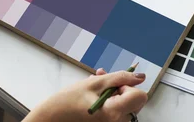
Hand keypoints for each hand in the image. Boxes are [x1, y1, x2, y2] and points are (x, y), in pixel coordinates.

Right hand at [24, 68, 147, 121]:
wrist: (53, 118)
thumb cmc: (69, 101)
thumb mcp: (94, 83)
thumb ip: (119, 78)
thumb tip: (140, 76)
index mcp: (114, 112)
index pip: (140, 96)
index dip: (128, 86)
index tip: (113, 84)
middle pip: (135, 101)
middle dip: (121, 88)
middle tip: (102, 79)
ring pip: (125, 105)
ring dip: (113, 92)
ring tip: (95, 85)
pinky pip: (117, 111)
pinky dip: (110, 101)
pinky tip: (95, 94)